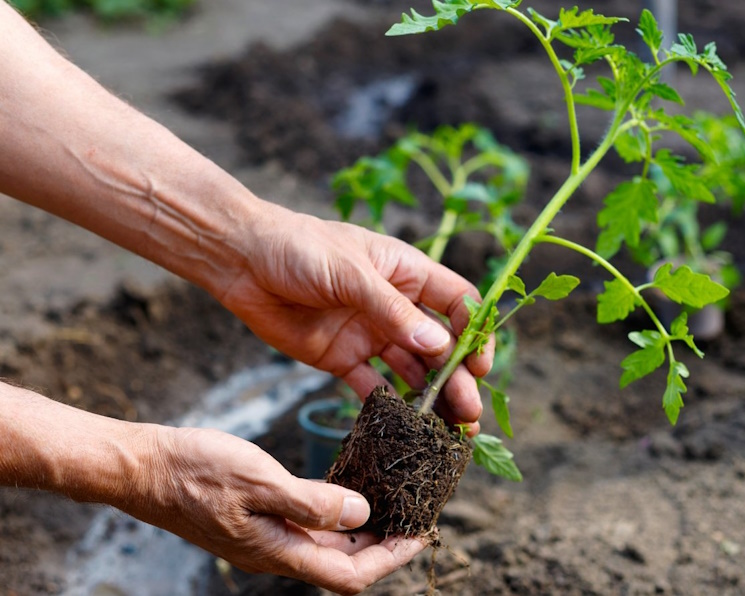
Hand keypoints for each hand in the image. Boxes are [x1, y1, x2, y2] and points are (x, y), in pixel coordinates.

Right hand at [129, 426, 424, 594]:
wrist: (144, 468)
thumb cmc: (194, 471)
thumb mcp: (258, 480)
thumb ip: (311, 502)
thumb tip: (363, 514)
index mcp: (278, 551)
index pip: (350, 574)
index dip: (390, 558)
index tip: (420, 533)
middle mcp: (275, 552)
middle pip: (343, 563)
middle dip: (382, 544)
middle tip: (413, 514)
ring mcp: (264, 538)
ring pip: (325, 545)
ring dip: (360, 529)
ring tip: (389, 503)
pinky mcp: (255, 521)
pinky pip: (306, 527)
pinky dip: (332, 514)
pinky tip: (343, 492)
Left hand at [220, 207, 492, 431]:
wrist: (242, 261)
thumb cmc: (299, 248)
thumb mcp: (351, 273)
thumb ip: (394, 311)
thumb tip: (440, 346)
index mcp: (406, 273)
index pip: (456, 303)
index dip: (474, 332)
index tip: (480, 364)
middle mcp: (394, 306)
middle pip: (439, 345)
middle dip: (457, 377)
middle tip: (469, 412)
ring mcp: (368, 333)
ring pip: (411, 370)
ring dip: (430, 396)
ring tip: (447, 429)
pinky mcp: (341, 357)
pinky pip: (370, 385)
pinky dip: (387, 404)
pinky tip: (402, 425)